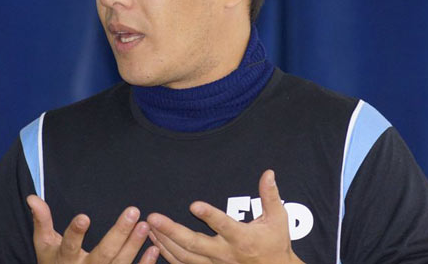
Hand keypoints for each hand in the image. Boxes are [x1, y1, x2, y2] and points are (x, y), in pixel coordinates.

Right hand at [27, 195, 159, 262]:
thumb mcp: (45, 245)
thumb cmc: (54, 263)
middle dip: (119, 233)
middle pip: (103, 254)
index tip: (84, 217)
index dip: (75, 233)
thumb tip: (32, 197)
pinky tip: (155, 248)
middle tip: (133, 211)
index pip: (69, 245)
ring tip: (145, 225)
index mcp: (65, 259)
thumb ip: (42, 221)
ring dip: (134, 246)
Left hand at [146, 170, 304, 263]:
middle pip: (195, 244)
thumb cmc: (275, 243)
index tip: (194, 204)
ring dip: (165, 242)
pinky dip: (168, 255)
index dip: (209, 216)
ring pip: (184, 257)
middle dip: (172, 231)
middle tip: (154, 217)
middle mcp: (225, 253)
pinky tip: (155, 242)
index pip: (224, 225)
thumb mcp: (278, 219)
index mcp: (242, 238)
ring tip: (149, 226)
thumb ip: (270, 195)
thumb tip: (268, 172)